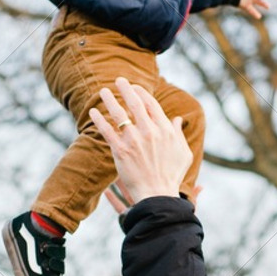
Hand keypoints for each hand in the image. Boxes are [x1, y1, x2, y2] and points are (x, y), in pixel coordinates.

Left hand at [90, 78, 193, 206]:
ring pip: (119, 114)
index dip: (142, 93)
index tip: (135, 87)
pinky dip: (99, 120)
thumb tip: (177, 119)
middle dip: (126, 89)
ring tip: (103, 91)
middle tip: (118, 80)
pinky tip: (93, 112)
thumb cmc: (172, 176)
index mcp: (164, 130)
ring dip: (110, 100)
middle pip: (135, 103)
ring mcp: (134, 141)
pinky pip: (107, 131)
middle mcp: (149, 132)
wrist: (157, 194)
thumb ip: (179, 134)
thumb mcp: (183, 153)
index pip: (152, 104)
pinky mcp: (120, 151)